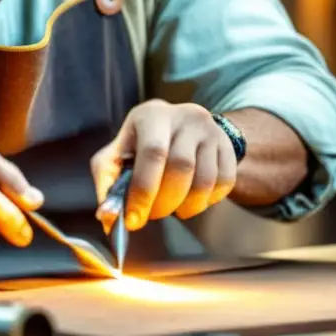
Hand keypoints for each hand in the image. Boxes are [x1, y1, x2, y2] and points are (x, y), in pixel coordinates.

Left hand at [91, 100, 236, 230]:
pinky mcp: (228, 146)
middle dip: (164, 202)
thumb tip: (108, 217)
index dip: (143, 192)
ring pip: (204, 180)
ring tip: (172, 209)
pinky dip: (207, 201)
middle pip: (180, 168)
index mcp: (152, 114)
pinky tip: (192, 201)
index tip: (134, 220)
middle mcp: (185, 116)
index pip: (152, 154)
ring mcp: (210, 131)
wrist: (181, 129)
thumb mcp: (117, 154)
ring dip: (186, 206)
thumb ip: (108, 184)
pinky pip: (225, 183)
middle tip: (153, 215)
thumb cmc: (141, 145)